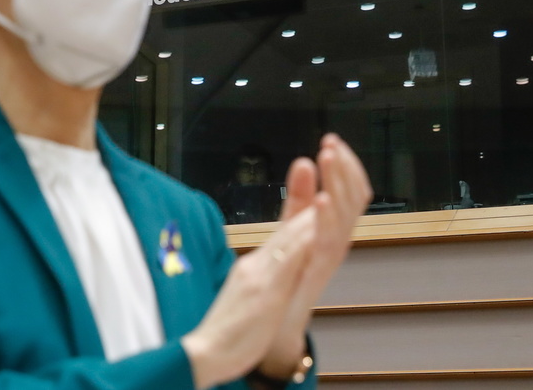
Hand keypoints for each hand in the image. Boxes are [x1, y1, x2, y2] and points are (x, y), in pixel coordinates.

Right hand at [182, 207, 316, 389]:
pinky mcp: (263, 291)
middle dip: (308, 204)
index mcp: (254, 269)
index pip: (283, 236)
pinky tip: (316, 227)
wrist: (204, 353)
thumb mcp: (249, 301)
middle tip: (324, 179)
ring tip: (328, 193)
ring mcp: (258, 276)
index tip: (318, 194)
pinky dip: (302, 241)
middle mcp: (256, 266)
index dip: (302, 213)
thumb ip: (262, 283)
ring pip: (289, 238)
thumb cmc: (226, 332)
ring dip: (310, 215)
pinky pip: (286, 261)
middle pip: (287, 230)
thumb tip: (276, 275)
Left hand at [259, 134, 372, 377]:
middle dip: (344, 169)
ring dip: (338, 185)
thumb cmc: (285, 276)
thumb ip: (299, 199)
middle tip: (332, 143)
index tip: (332, 139)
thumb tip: (305, 161)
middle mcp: (335, 241)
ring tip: (330, 158)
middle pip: (352, 199)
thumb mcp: (290, 229)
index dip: (344, 165)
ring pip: (345, 217)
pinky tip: (323, 199)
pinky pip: (327, 244)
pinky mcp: (315, 274)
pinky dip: (326, 220)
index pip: (348, 190)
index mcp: (330, 228)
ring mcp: (328, 258)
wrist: (272, 323)